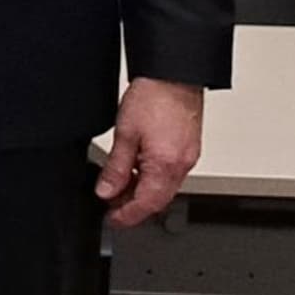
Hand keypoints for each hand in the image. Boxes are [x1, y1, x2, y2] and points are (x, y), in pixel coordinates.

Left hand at [97, 76, 203, 227]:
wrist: (174, 75)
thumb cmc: (153, 97)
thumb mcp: (124, 134)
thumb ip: (116, 167)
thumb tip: (106, 191)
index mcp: (165, 165)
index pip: (146, 204)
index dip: (127, 216)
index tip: (112, 220)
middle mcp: (182, 165)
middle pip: (158, 200)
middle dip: (134, 208)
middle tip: (112, 207)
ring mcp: (188, 157)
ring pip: (165, 188)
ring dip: (143, 193)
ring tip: (119, 189)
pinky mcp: (188, 148)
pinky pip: (171, 174)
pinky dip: (153, 180)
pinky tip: (138, 172)